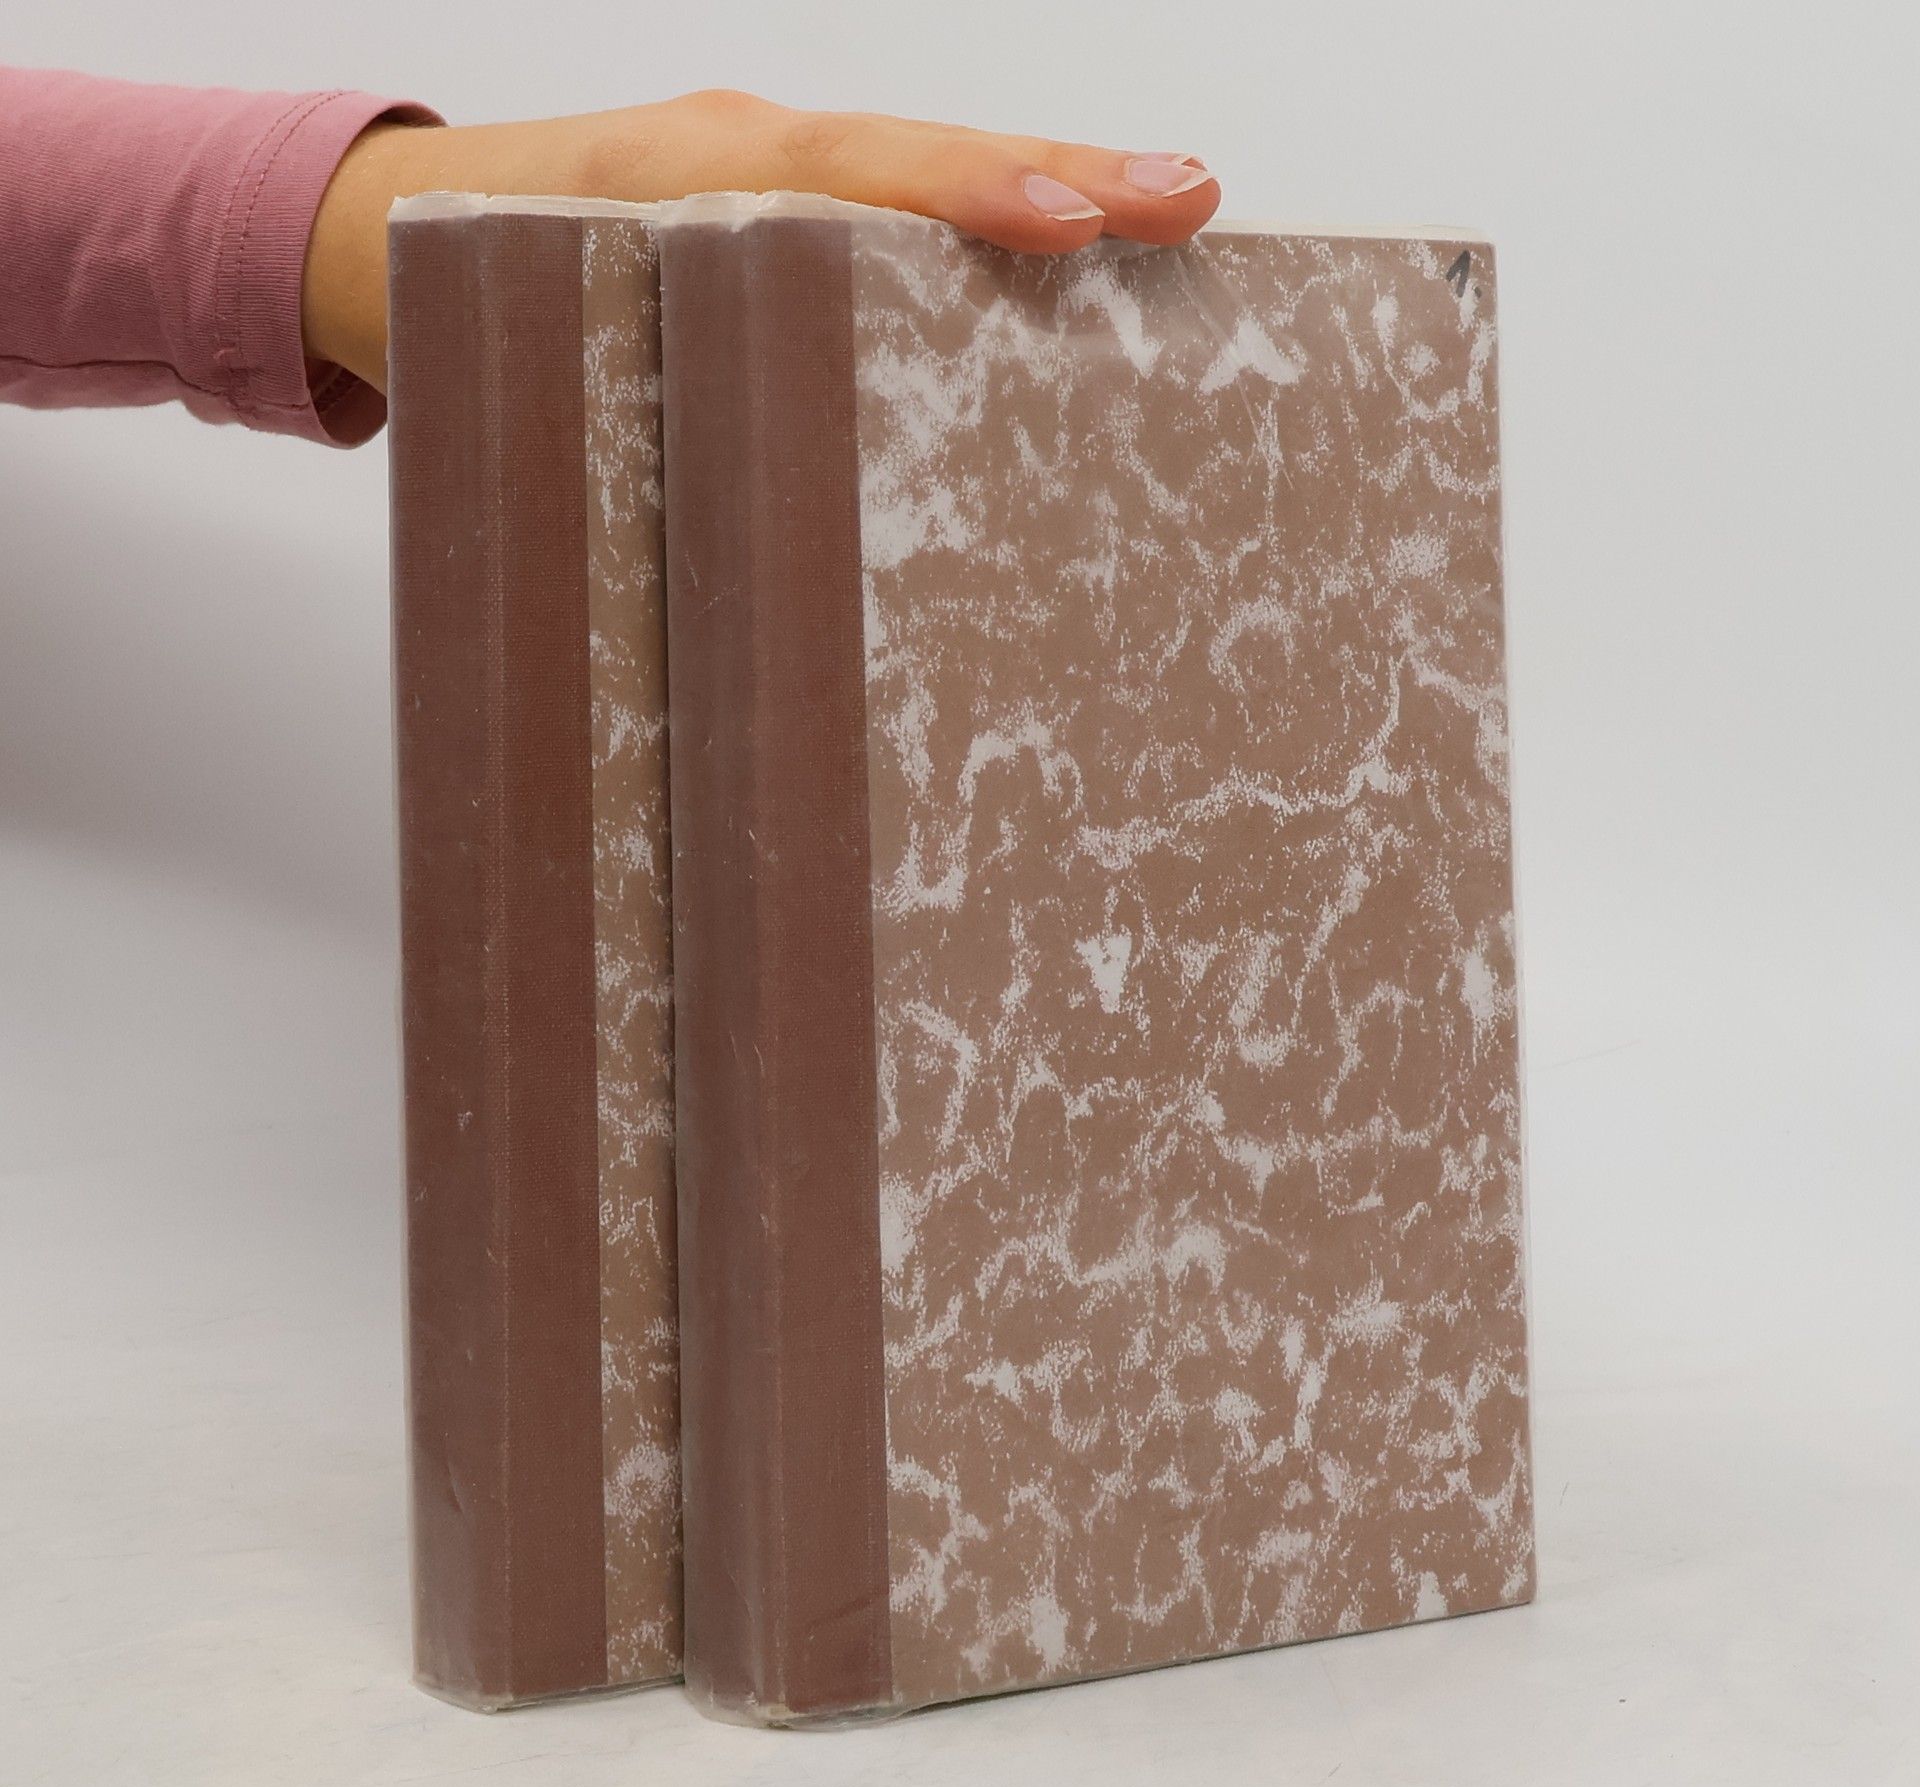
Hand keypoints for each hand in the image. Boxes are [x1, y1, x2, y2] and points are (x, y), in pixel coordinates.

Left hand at [301, 93, 1219, 391]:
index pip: (849, 179)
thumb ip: (611, 423)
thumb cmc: (451, 305)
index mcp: (681, 183)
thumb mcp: (519, 360)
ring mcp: (762, 164)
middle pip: (919, 149)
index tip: (1065, 228)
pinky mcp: (773, 196)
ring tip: (1170, 206)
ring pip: (919, 160)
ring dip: (1046, 179)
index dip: (961, 201)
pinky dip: (984, 204)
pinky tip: (1071, 237)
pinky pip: (890, 191)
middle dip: (1056, 172)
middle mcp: (738, 155)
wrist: (374, 231)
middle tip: (1186, 198)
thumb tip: (718, 571)